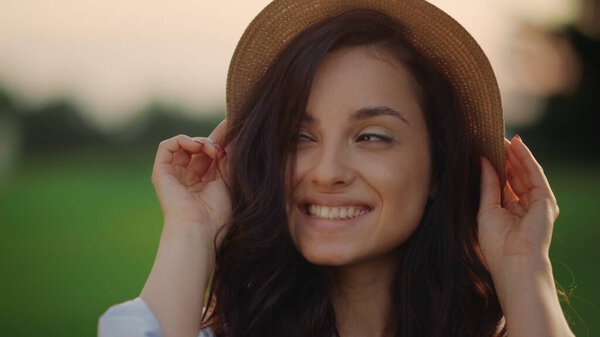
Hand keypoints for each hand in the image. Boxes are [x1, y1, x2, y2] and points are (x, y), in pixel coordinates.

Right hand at [151, 120, 230, 245]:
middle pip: (200, 148)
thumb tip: (235, 138)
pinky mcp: (161, 172)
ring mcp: (175, 175)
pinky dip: (182, 140)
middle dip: (214, 140)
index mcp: (205, 183)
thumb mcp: (228, 181)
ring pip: (185, 145)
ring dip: (201, 141)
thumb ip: (228, 159)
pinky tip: (197, 146)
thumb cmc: (216, 213)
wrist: (198, 228)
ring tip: (212, 150)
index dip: (220, 140)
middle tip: (225, 142)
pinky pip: (167, 146)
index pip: (211, 155)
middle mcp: (189, 178)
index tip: (233, 126)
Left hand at [477, 135, 559, 276]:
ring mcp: (536, 203)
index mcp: (508, 211)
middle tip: (491, 137)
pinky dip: (526, 158)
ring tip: (502, 136)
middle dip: (504, 157)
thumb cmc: (496, 243)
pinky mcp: (545, 200)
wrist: (514, 262)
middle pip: (514, 176)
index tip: (482, 149)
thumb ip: (487, 185)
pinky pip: (534, 174)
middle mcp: (523, 206)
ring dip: (514, 154)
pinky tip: (516, 145)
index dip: (494, 166)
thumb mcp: (486, 209)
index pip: (502, 183)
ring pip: (524, 172)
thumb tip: (481, 160)